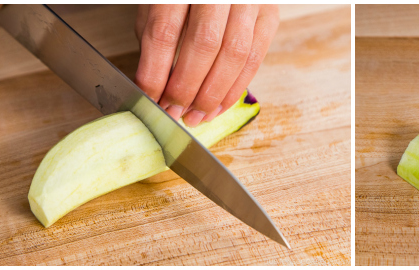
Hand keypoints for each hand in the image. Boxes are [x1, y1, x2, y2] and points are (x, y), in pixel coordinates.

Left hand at [134, 4, 278, 126]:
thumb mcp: (159, 3)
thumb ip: (155, 38)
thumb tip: (154, 88)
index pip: (165, 31)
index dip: (156, 72)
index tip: (150, 99)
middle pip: (204, 43)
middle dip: (187, 87)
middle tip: (174, 112)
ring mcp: (248, 0)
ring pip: (235, 53)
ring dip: (214, 94)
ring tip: (197, 116)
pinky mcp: (269, 14)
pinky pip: (256, 57)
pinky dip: (236, 87)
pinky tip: (219, 105)